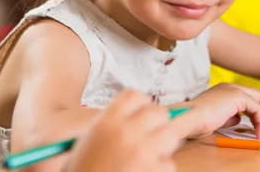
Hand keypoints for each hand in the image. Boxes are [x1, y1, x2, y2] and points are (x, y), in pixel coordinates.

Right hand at [64, 90, 183, 171]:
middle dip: (157, 123)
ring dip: (163, 145)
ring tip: (146, 158)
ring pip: (170, 134)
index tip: (140, 113)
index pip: (134, 95)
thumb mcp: (88, 143)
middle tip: (149, 137)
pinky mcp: (155, 170)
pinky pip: (168, 163)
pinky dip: (160, 170)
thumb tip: (148, 115)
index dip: (140, 104)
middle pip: (158, 111)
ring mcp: (143, 151)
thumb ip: (114, 125)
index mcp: (106, 122)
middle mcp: (126, 132)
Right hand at [185, 83, 259, 138]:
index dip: (256, 112)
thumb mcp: (217, 118)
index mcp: (224, 90)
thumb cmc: (197, 121)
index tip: (258, 126)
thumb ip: (229, 116)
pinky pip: (257, 108)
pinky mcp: (237, 96)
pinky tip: (258, 132)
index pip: (247, 97)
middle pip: (257, 96)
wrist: (189, 118)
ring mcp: (234, 89)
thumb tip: (238, 119)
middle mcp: (230, 86)